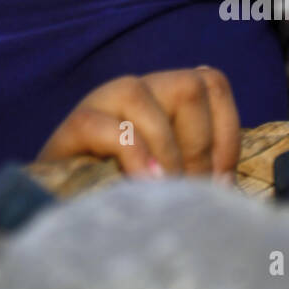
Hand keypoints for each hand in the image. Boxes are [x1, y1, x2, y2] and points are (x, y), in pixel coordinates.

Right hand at [35, 67, 239, 179]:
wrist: (61, 206)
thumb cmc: (124, 195)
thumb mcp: (168, 180)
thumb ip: (196, 171)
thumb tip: (227, 190)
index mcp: (163, 98)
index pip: (211, 83)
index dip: (226, 131)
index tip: (222, 183)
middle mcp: (135, 90)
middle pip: (187, 86)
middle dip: (199, 146)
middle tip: (190, 192)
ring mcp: (100, 102)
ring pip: (142, 95)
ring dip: (165, 150)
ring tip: (164, 191)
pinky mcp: (72, 127)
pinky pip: (106, 126)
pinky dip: (132, 156)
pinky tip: (141, 185)